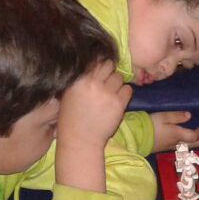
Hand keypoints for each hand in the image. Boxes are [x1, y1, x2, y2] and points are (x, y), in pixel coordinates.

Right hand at [55, 61, 130, 191]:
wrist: (80, 140)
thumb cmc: (72, 117)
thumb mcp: (69, 93)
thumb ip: (82, 77)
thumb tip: (95, 62)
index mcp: (79, 79)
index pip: (94, 59)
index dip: (99, 63)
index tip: (99, 70)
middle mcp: (93, 83)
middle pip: (109, 64)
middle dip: (109, 71)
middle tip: (106, 81)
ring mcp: (107, 93)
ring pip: (119, 77)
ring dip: (116, 83)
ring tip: (110, 93)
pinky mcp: (119, 103)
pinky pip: (128, 89)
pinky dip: (124, 93)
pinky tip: (116, 100)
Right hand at [150, 111, 198, 152]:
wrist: (136, 137)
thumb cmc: (150, 125)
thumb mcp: (164, 117)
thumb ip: (177, 116)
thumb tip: (189, 116)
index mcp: (177, 134)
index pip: (193, 136)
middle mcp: (175, 143)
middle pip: (191, 144)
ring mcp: (168, 147)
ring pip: (184, 148)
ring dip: (192, 145)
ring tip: (197, 143)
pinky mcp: (162, 149)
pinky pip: (177, 149)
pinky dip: (184, 146)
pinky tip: (182, 145)